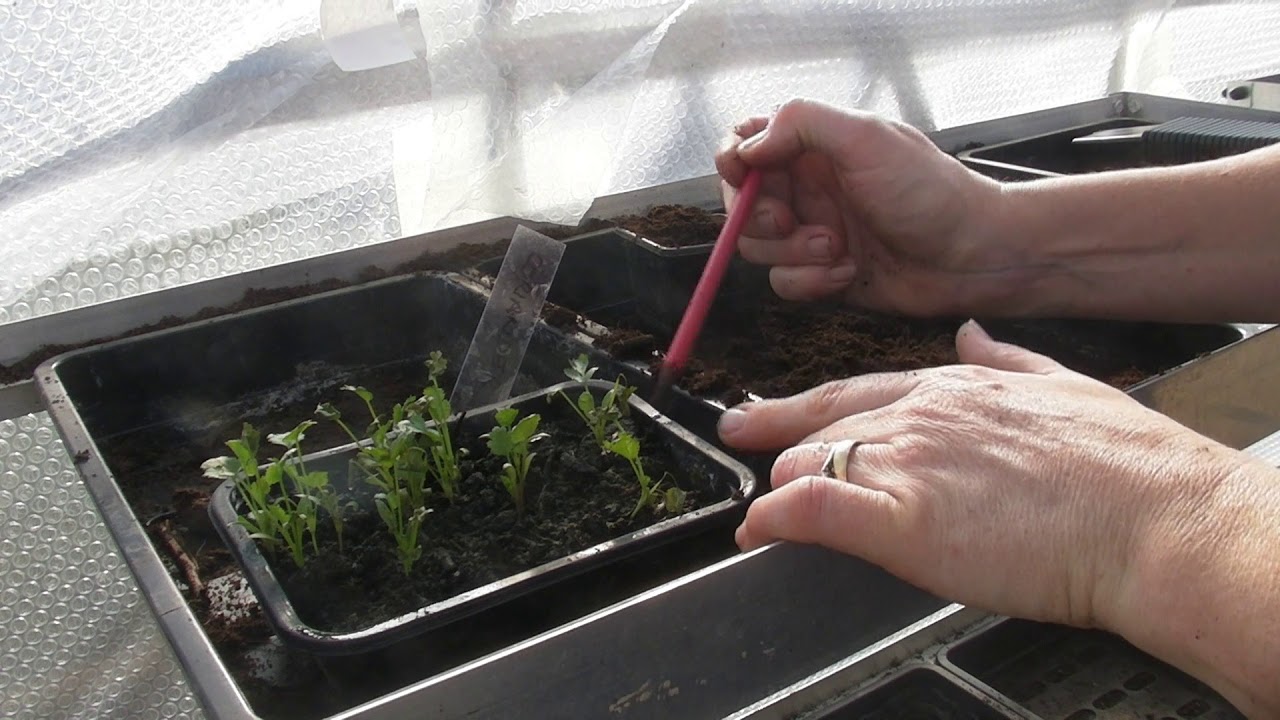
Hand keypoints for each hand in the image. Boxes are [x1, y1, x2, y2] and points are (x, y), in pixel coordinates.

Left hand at [715, 320, 1252, 631]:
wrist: (1153, 517)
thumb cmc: (1122, 465)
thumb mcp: (1061, 385)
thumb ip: (1006, 360)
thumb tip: (971, 334)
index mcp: (951, 389)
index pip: (851, 392)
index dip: (795, 409)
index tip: (755, 417)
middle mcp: (918, 417)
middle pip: (823, 432)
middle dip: (784, 454)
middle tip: (755, 469)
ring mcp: (906, 464)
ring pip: (810, 465)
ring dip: (787, 490)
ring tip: (771, 516)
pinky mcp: (903, 521)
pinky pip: (813, 509)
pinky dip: (776, 519)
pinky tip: (758, 531)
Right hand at [716, 99, 1021, 315]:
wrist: (975, 256)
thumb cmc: (931, 192)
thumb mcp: (867, 138)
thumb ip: (801, 124)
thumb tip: (748, 145)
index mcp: (814, 146)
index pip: (745, 144)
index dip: (734, 161)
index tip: (745, 175)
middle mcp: (808, 188)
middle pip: (740, 204)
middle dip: (760, 218)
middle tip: (791, 220)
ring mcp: (813, 232)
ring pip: (758, 248)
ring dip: (792, 253)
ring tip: (839, 249)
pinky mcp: (822, 275)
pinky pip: (784, 283)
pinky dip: (810, 282)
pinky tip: (848, 274)